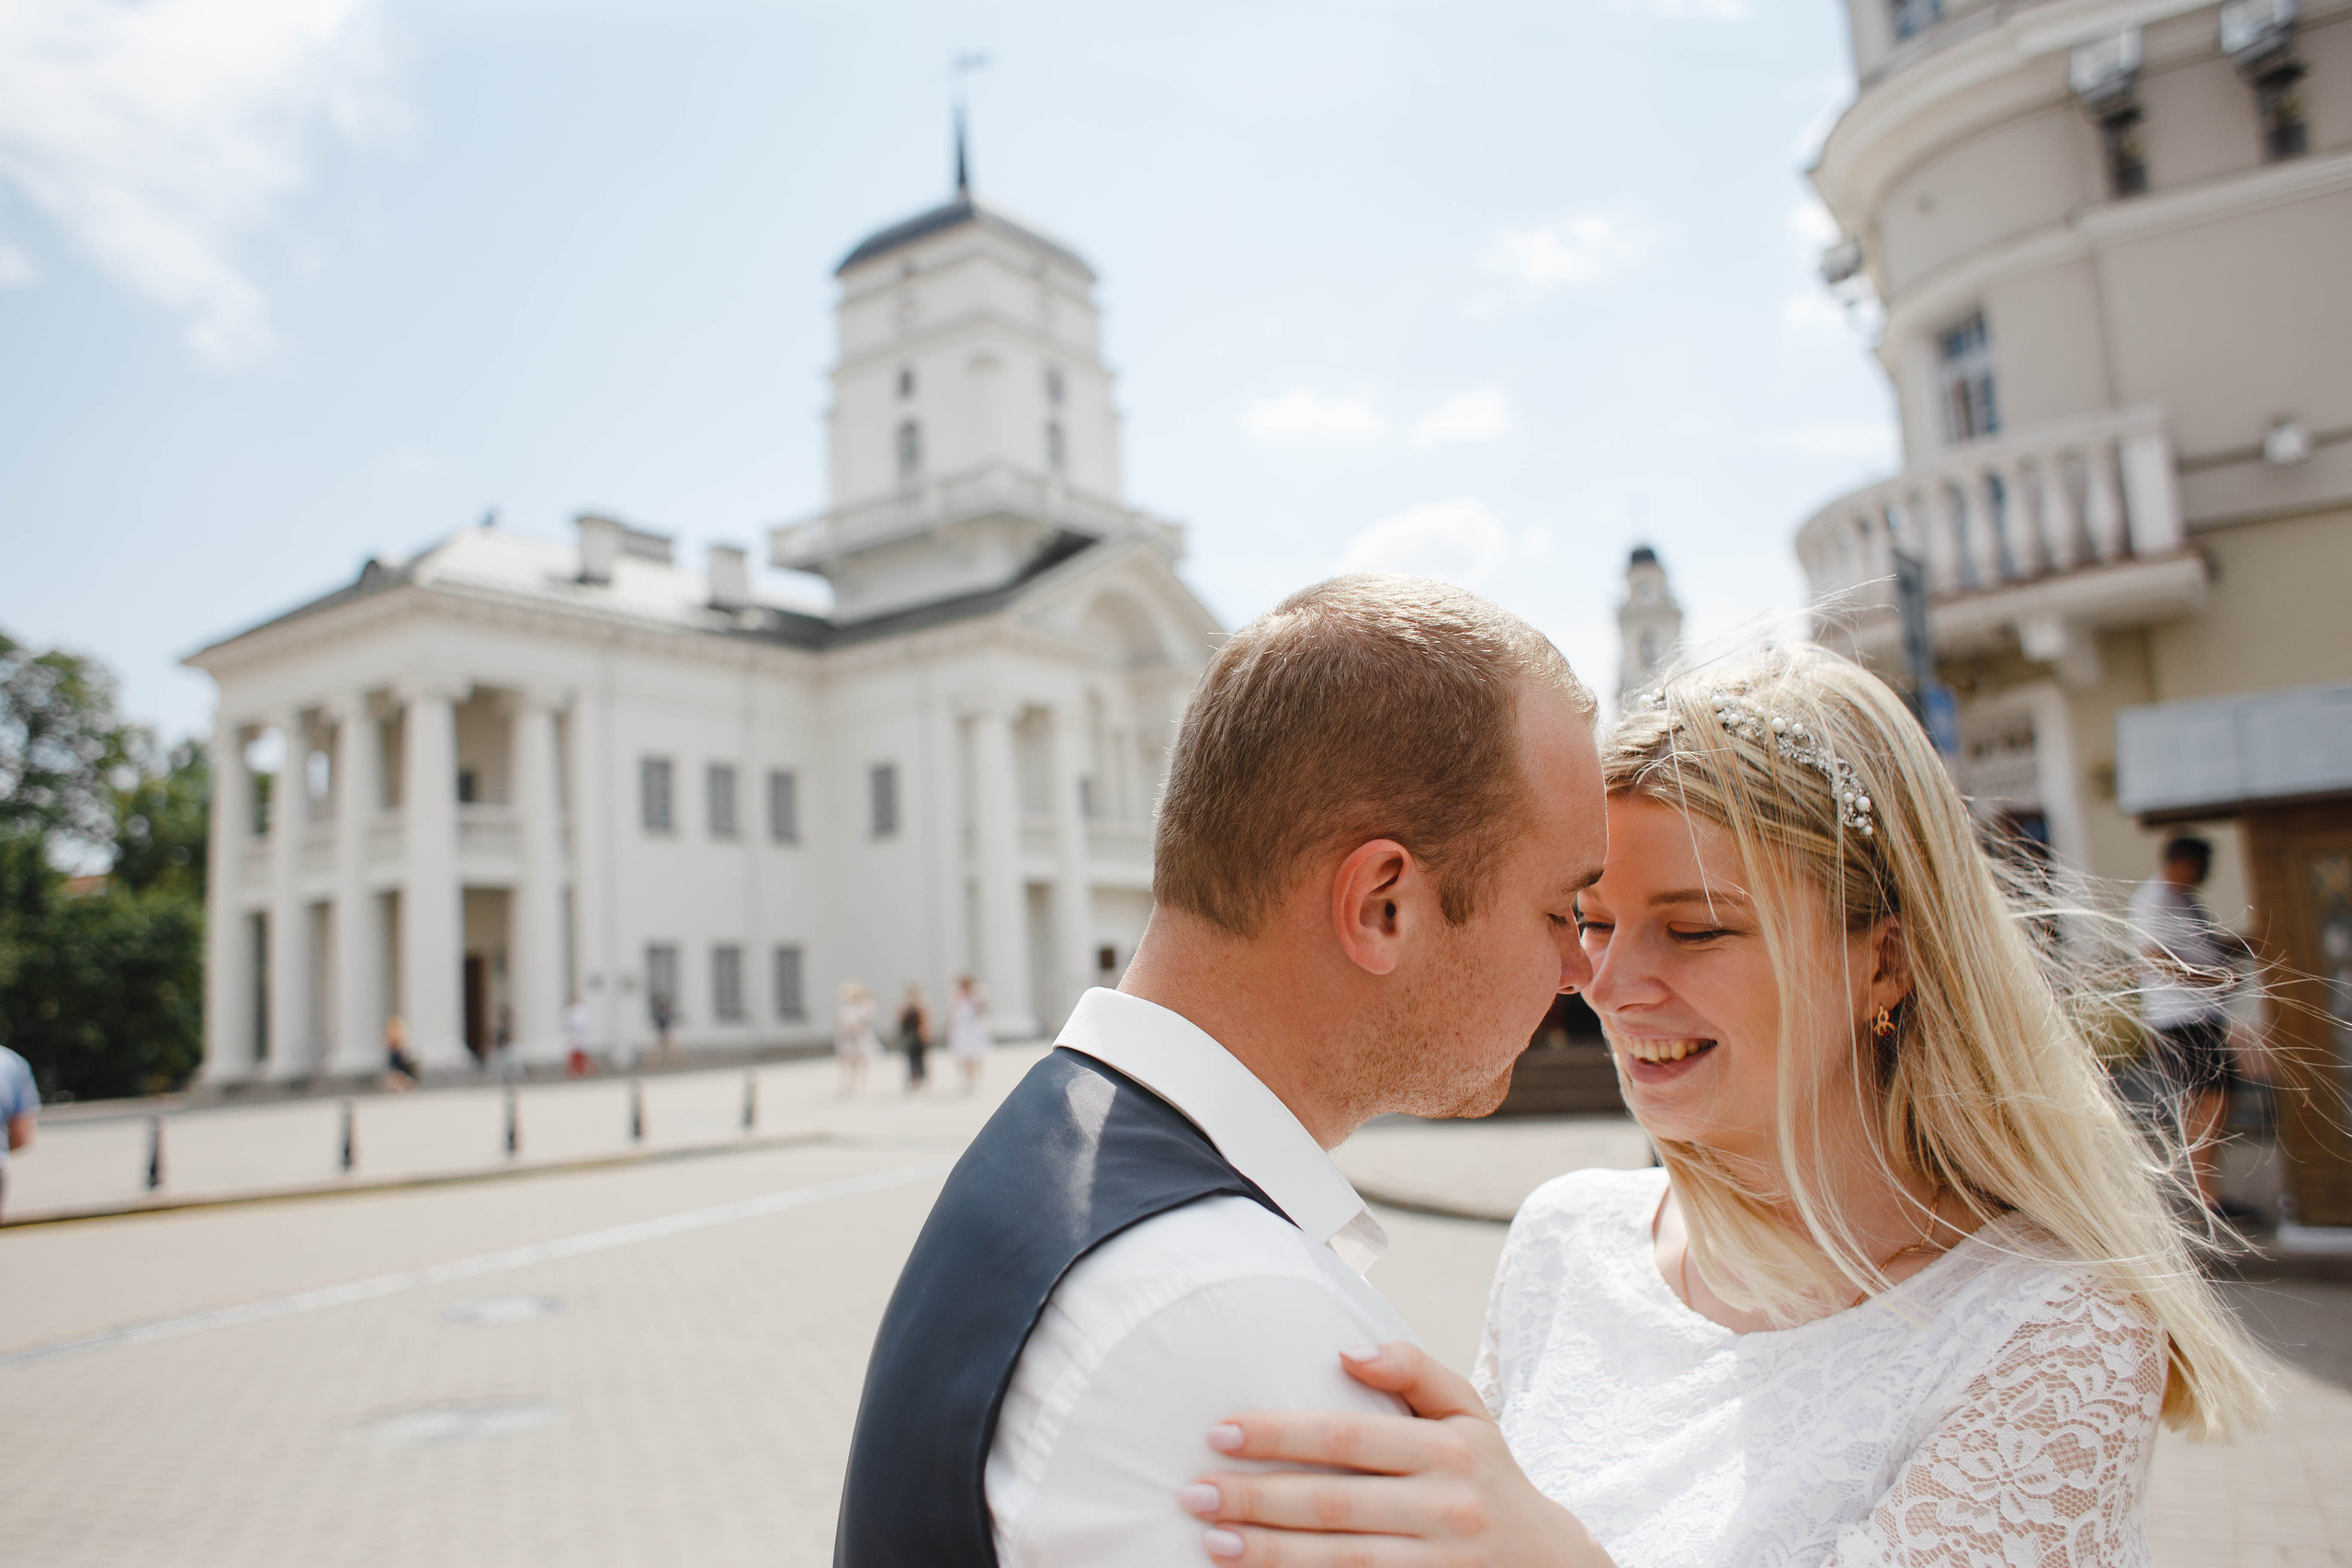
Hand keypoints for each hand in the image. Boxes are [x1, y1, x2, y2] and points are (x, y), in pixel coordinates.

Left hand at [1179, 1341, 1613, 1565]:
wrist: (1553, 1565)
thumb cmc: (1489, 1476)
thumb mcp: (1470, 1415)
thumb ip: (1414, 1371)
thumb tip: (1347, 1352)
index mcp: (1449, 1450)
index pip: (1348, 1437)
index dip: (1280, 1435)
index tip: (1219, 1432)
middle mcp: (1447, 1508)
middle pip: (1334, 1504)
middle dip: (1256, 1499)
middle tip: (1194, 1493)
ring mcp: (1440, 1565)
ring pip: (1341, 1561)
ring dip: (1270, 1554)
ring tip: (1212, 1543)